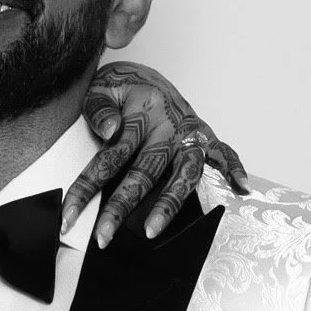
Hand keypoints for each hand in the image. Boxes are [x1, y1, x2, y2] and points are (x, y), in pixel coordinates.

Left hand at [62, 59, 248, 245]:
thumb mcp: (102, 90)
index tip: (68, 216)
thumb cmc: (122, 88)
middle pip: (143, 175)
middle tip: (103, 237)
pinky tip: (241, 187)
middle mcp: (166, 129)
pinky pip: (224, 153)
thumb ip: (100, 110)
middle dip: (120, 208)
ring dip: (168, 205)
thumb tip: (110, 130)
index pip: (107, 159)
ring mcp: (188, 135)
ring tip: (152, 231)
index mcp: (138, 117)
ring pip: (181, 175)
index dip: (86, 189)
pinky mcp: (205, 137)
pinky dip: (235, 168)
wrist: (145, 73)